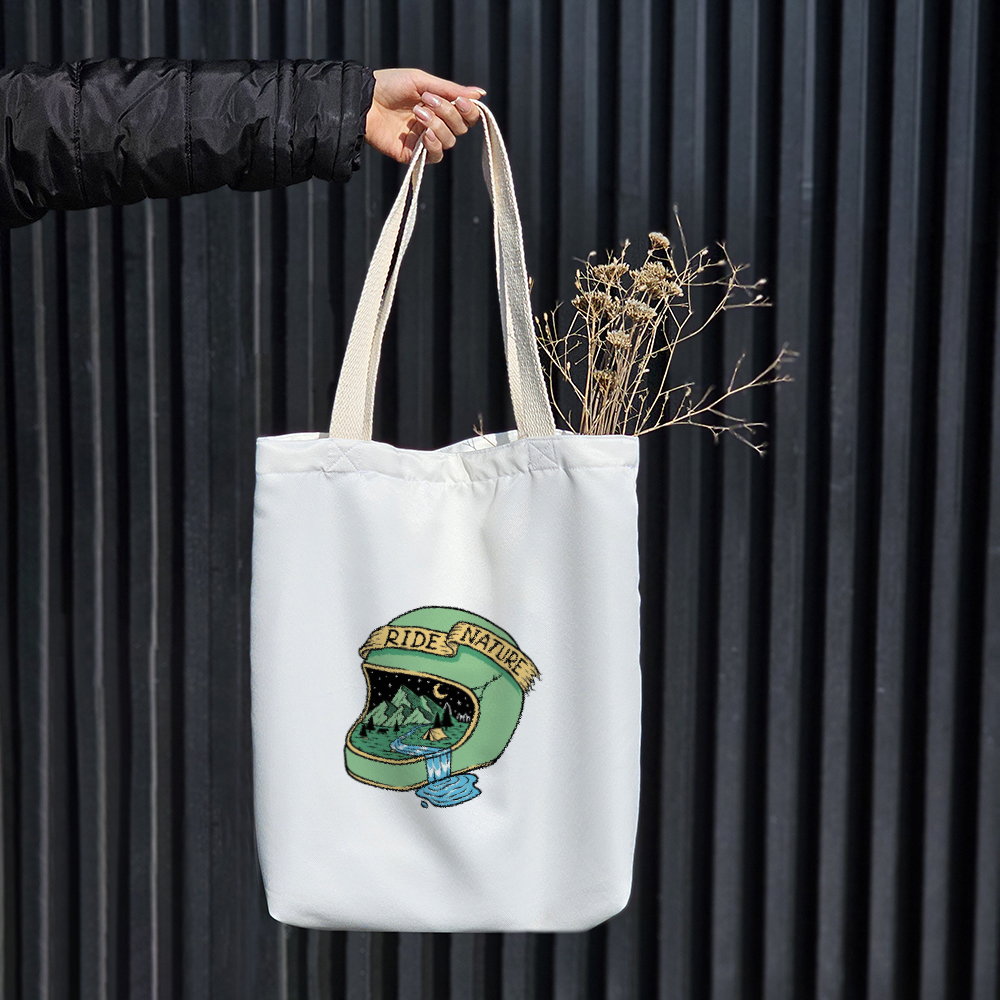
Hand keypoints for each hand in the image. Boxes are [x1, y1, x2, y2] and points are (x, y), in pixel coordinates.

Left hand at [365, 68, 483, 164]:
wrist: (364, 100)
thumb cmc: (390, 85)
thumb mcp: (422, 81)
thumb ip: (451, 90)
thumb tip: (481, 94)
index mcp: (440, 106)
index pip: (466, 115)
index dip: (469, 110)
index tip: (460, 101)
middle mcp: (435, 124)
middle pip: (460, 128)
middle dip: (448, 113)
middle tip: (428, 100)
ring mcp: (424, 140)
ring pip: (449, 141)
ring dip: (437, 125)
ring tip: (417, 112)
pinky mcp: (413, 154)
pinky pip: (435, 156)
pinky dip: (434, 145)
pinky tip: (424, 134)